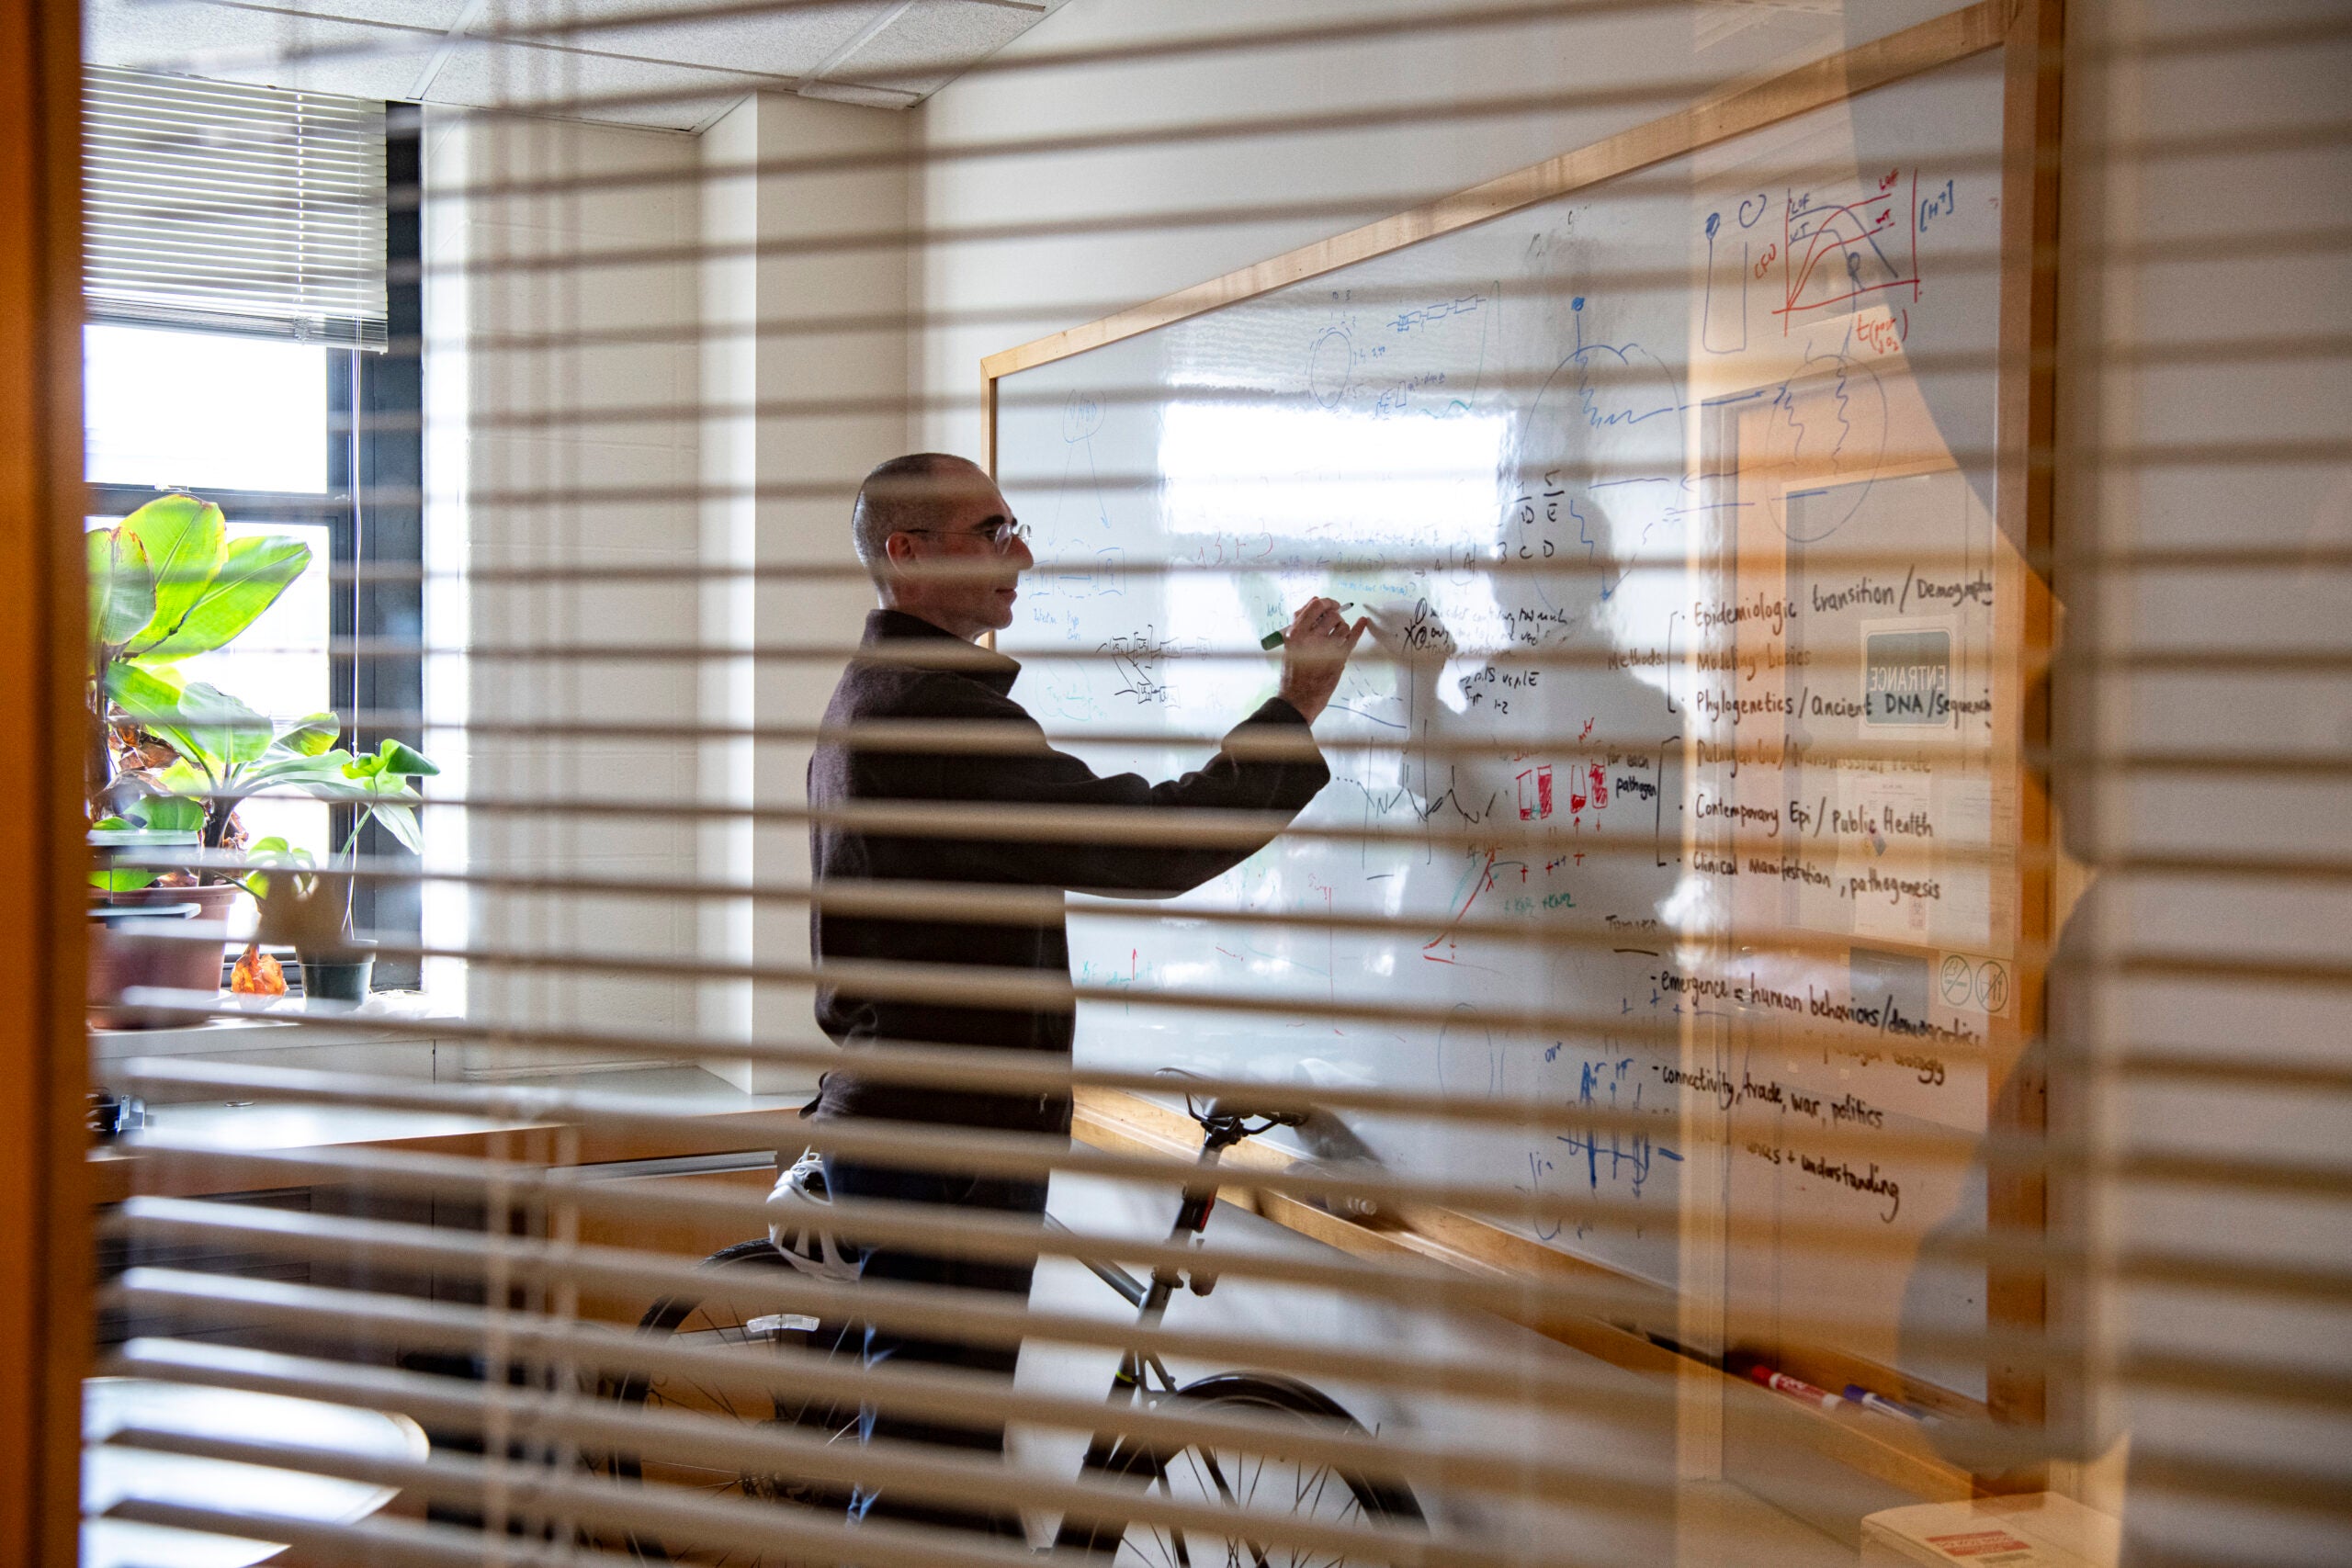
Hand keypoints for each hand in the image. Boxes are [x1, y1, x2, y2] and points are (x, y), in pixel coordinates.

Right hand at [1275, 597, 1369, 723]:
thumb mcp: (1289, 644)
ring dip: (1343, 627)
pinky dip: (1359, 628)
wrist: (1298, 697)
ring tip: (1338, 635)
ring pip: (1343, 626)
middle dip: (1336, 615)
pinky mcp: (1338, 659)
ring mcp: (1326, 648)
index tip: (1332, 604)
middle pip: (1332, 615)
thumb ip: (1299, 622)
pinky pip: (1352, 638)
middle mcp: (1311, 638)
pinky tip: (1362, 621)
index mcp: (1296, 632)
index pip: (1316, 605)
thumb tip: (1314, 600)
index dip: (1327, 602)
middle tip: (1335, 621)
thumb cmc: (1293, 671)